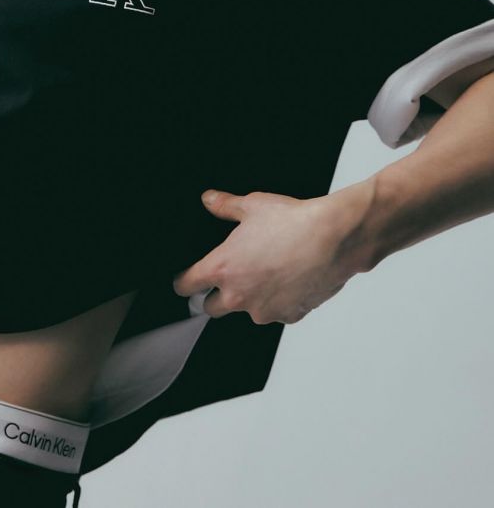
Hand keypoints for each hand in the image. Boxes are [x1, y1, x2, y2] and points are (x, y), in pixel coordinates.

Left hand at [172, 187, 366, 324]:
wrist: (333, 239)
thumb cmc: (293, 222)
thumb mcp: (251, 205)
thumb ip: (224, 205)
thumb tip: (210, 200)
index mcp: (223, 268)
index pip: (186, 286)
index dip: (183, 282)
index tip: (184, 280)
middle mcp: (239, 296)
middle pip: (211, 308)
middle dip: (214, 296)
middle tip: (226, 278)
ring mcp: (264, 310)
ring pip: (247, 311)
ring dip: (251, 298)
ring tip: (267, 271)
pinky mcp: (289, 316)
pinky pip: (276, 312)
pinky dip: (278, 301)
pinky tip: (288, 279)